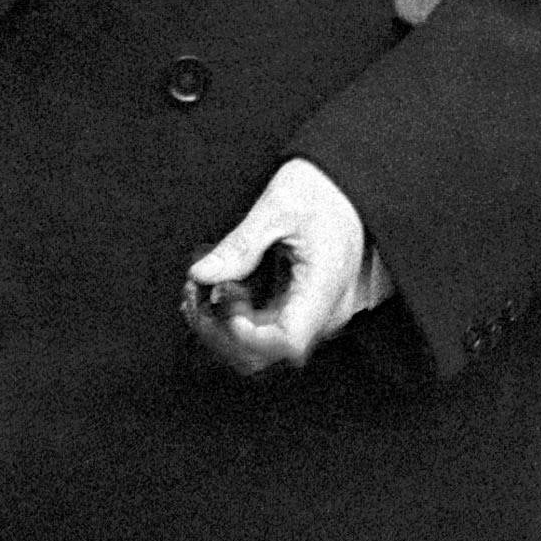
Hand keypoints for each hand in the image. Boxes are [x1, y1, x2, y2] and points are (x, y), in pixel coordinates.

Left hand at [181, 159, 380, 375]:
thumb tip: (201, 274)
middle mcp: (324, 312)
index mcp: (325, 286)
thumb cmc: (322, 191)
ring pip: (259, 350)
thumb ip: (241, 245)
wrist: (347, 187)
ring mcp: (312, 316)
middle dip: (219, 331)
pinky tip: (211, 294)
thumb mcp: (277, 207)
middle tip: (193, 292)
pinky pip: (262, 333)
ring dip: (219, 329)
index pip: (288, 341)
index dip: (247, 336)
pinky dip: (230, 321)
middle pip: (266, 354)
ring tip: (198, 290)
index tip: (220, 303)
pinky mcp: (298, 311)